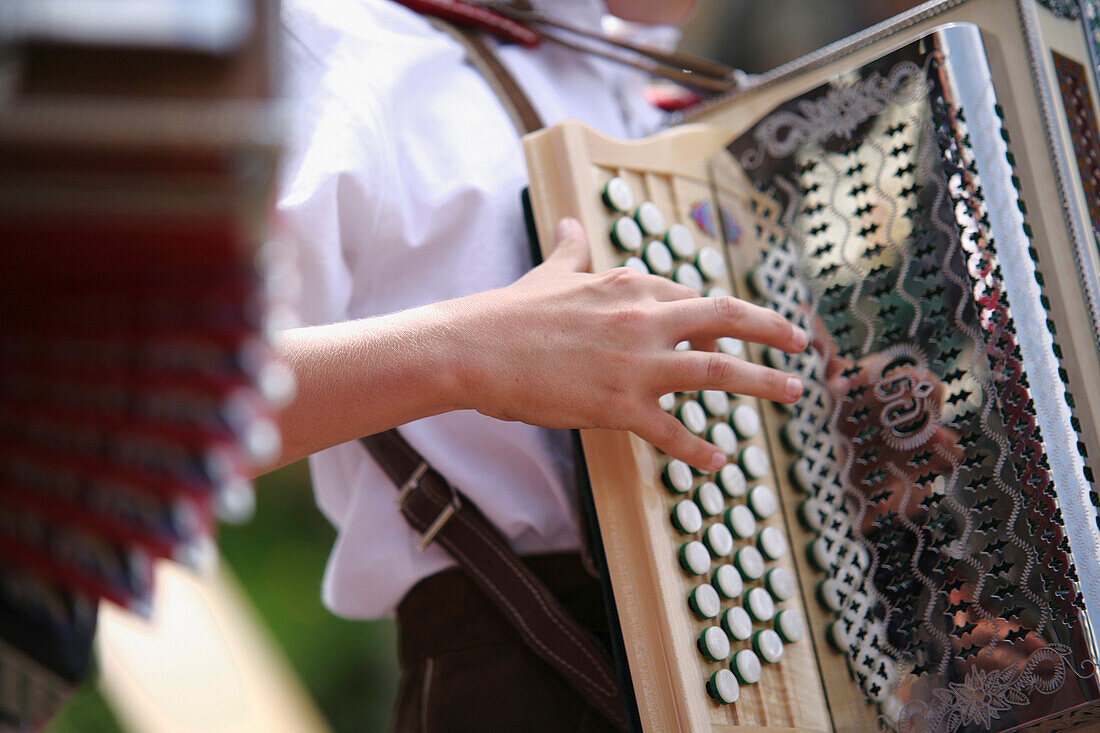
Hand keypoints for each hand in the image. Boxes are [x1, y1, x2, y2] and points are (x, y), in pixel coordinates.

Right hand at [449, 218, 807, 471]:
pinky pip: (672, 430)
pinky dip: (699, 449)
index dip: (723, 312)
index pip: (691, 297)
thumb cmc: (508, 313)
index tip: (744, 323)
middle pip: (725, 317)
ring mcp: (634, 362)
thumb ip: (569, 249)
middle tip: (801, 342)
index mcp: (628, 285)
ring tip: (791, 391)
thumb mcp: (549, 273)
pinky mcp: (618, 403)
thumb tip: (568, 222)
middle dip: (771, 329)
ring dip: (762, 380)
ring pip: (717, 369)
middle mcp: (643, 318)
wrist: (473, 348)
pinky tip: (718, 461)